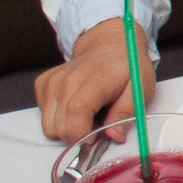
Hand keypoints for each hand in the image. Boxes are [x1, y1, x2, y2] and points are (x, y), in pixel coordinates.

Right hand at [34, 24, 156, 141]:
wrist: (110, 44)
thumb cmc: (127, 67)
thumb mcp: (139, 88)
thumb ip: (126, 113)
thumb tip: (114, 136)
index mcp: (92, 82)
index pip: (75, 115)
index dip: (82, 135)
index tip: (96, 138)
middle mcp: (66, 81)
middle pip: (59, 128)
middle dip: (78, 134)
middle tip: (97, 122)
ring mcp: (51, 82)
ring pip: (49, 126)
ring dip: (67, 127)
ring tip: (88, 112)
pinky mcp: (43, 84)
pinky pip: (44, 115)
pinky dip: (59, 116)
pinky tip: (76, 103)